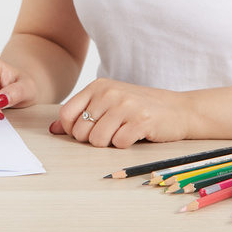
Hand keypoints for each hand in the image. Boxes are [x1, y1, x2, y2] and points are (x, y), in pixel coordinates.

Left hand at [50, 79, 191, 147]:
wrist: (179, 109)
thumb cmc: (139, 108)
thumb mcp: (108, 104)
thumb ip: (80, 114)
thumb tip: (52, 131)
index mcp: (97, 87)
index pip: (66, 115)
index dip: (72, 130)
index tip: (87, 132)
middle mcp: (109, 93)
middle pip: (81, 131)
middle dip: (93, 140)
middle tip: (111, 132)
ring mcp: (125, 105)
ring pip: (97, 140)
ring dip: (109, 143)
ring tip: (123, 132)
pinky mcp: (141, 120)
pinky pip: (118, 144)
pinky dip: (125, 145)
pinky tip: (135, 135)